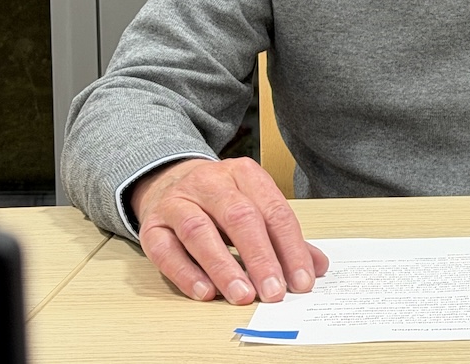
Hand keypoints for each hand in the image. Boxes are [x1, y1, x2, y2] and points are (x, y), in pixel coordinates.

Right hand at [129, 157, 328, 303]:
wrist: (168, 180)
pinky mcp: (152, 225)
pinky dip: (186, 273)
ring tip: (243, 295)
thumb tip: (317, 267)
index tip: (303, 280)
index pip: (274, 211)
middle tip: (274, 292)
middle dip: (260, 258)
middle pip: (239, 217)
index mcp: (244, 174)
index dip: (290, 248)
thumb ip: (283, 237)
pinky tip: (205, 293)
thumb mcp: (254, 206)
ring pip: (199, 232)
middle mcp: (211, 182)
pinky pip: (166, 250)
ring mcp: (178, 201)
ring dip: (223, 267)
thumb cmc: (220, 201)